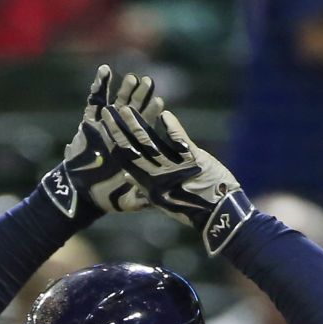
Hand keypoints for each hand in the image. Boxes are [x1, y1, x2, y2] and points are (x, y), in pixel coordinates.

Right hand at [45, 65, 158, 217]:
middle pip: (133, 111)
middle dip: (141, 96)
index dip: (151, 114)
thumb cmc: (105, 196)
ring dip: (124, 90)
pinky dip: (99, 86)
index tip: (160, 102)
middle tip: (150, 81)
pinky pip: (94, 101)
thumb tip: (158, 201)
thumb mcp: (128, 200)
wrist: (79, 195)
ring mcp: (105, 127)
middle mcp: (120, 134)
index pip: (145, 126)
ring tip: (133, 77)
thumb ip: (141, 199)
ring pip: (117, 104)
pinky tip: (105, 70)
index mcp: (132, 147)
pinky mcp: (88, 124)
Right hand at [97, 85, 252, 253]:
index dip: (115, 142)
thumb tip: (126, 174)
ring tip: (126, 108)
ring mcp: (175, 166)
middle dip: (120, 129)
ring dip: (138, 124)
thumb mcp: (161, 200)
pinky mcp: (194, 159)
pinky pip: (180, 140)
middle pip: (135, 147)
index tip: (104, 128)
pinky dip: (173, 126)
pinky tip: (164, 113)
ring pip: (151, 142)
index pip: (128, 159)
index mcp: (149, 183)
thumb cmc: (190, 209)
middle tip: (109, 112)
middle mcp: (158, 174)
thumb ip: (142, 186)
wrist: (217, 215)